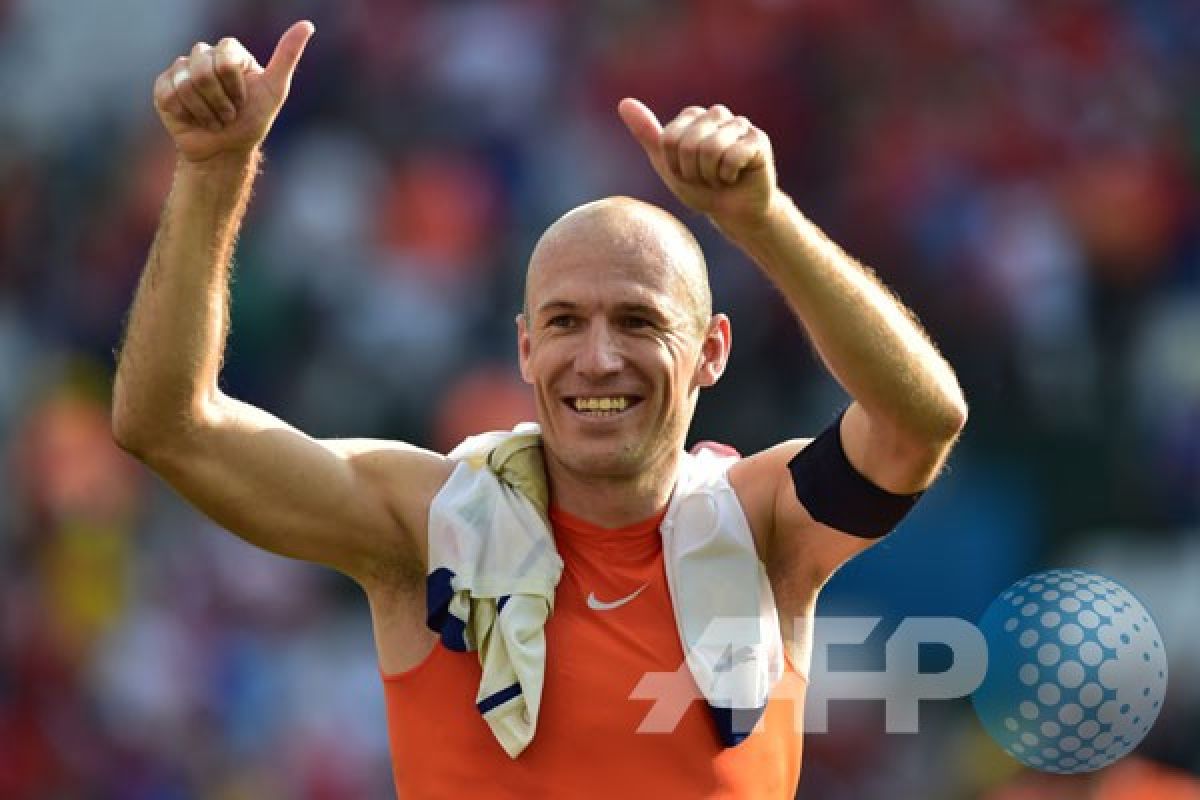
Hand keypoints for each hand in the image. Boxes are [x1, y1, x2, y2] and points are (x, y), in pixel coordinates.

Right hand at [154, 20, 314, 163]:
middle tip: (229, 114)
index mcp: (230, 52)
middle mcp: (204, 56)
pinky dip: (186, 113)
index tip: (243, 101)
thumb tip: (307, 25)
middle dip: (220, 102)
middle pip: (203, 71)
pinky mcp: (164, 86)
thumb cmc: (252, 121)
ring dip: (206, 112)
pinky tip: (194, 119)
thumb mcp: (275, 90)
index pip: (225, 58)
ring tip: (214, 119)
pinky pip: (169, 94)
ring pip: (186, 84)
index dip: (234, 86)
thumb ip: (288, 56)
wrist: (226, 150)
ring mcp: (182, 70)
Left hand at [619, 98, 777, 230]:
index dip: (675, 166)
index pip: (669, 139)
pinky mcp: (759, 140)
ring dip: (711, 176)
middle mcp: (717, 114)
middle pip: (689, 144)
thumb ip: (647, 133)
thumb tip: (624, 102)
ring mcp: (740, 125)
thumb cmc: (701, 188)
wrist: (734, 212)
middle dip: (693, 172)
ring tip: (720, 178)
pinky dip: (729, 176)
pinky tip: (736, 177)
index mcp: (693, 116)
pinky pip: (733, 156)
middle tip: (705, 179)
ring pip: (711, 149)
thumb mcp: (667, 164)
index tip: (686, 173)